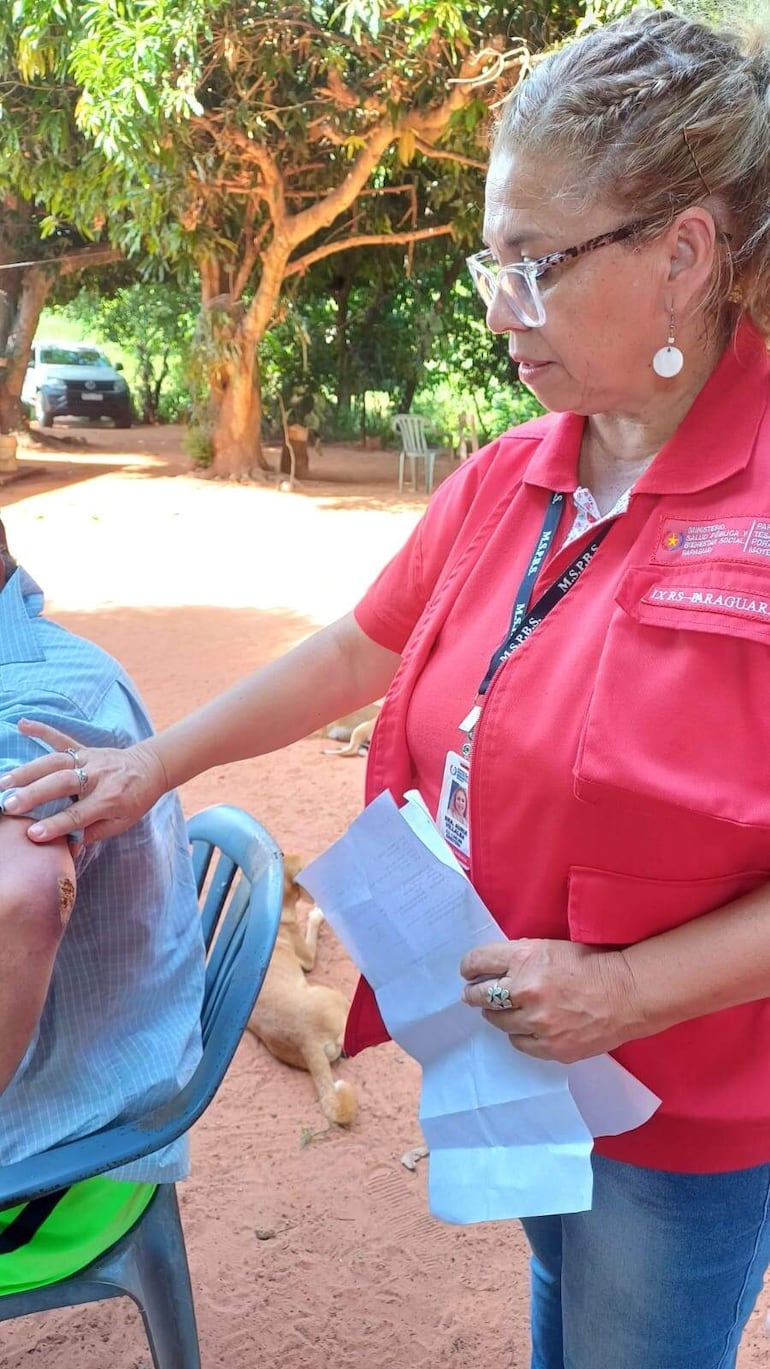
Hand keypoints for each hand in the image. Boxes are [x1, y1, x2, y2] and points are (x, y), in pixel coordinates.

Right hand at [0, 720, 168, 844]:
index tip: (32, 834)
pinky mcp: (84, 748)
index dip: (56, 825)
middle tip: (8, 806)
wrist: (152, 768)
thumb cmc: (134, 800)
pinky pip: (61, 738)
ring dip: (27, 771)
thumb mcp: (122, 823)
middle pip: (62, 784)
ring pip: (55, 762)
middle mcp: (98, 776)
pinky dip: (41, 730)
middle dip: (34, 795)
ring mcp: (89, 759)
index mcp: (109, 798)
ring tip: (4, 782)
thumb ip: (95, 833)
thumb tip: (70, 847)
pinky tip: (22, 725)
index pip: (78, 814)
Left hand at [460, 938, 637, 1062]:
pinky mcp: (550, 1046)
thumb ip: (519, 958)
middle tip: (473, 995)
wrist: (626, 994)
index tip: (468, 972)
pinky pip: (518, 1042)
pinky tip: (527, 1026)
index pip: (477, 962)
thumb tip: (489, 970)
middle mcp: (525, 989)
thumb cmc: (590, 964)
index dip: (469, 967)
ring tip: (504, 1011)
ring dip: (497, 1015)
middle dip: (474, 994)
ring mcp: (537, 1022)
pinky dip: (519, 1034)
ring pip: (497, 1021)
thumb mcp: (549, 948)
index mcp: (525, 958)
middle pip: (480, 995)